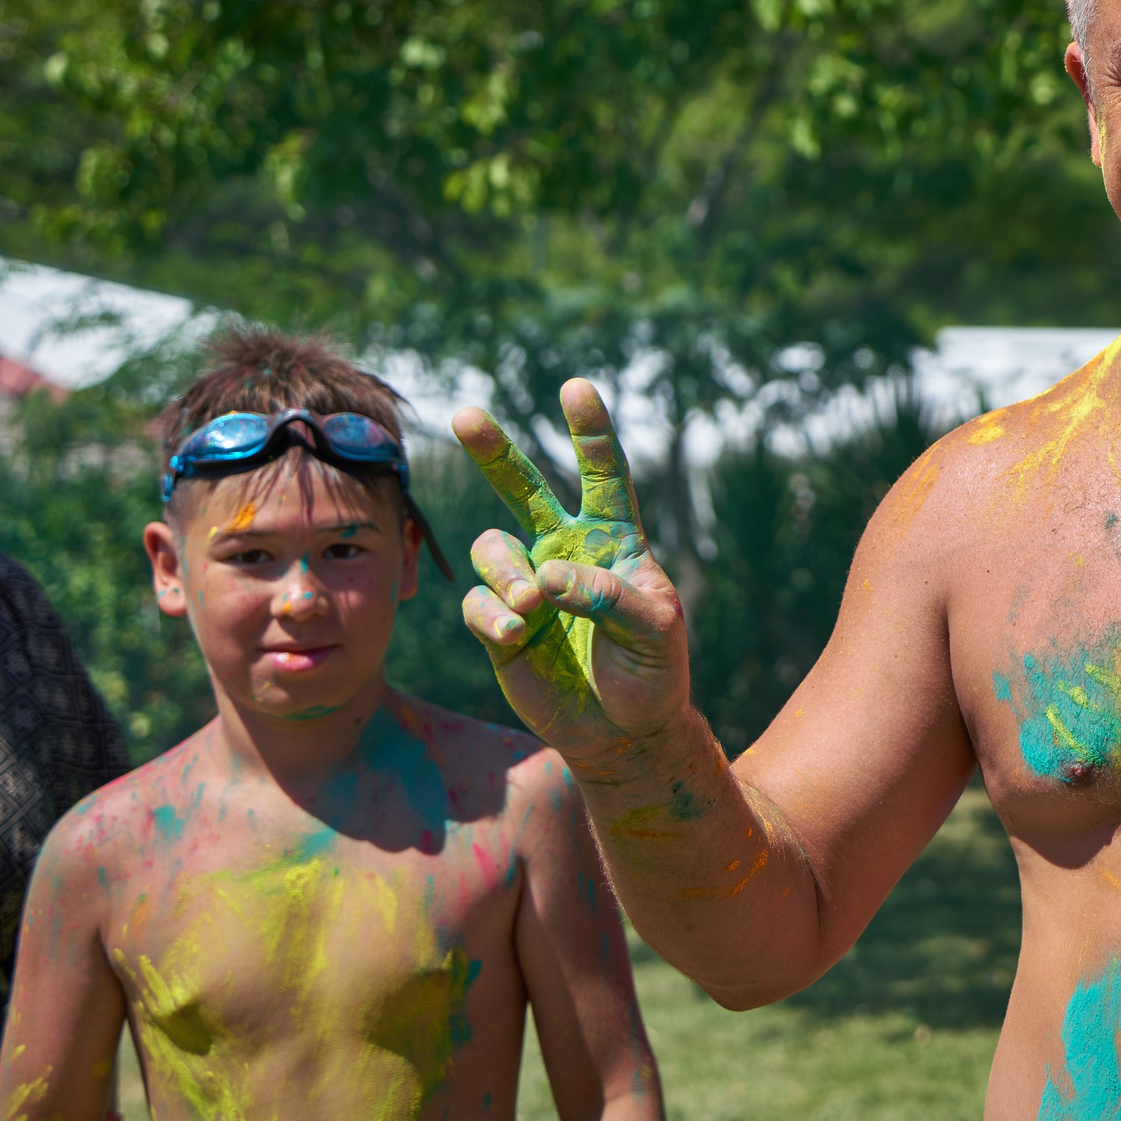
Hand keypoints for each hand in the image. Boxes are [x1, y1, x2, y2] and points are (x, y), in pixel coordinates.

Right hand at [453, 380, 690, 767]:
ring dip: (505, 573)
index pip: (604, 478)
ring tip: (529, 606)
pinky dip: (494, 615)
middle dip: (496, 452)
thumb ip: (610, 595)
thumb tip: (547, 574)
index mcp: (613, 542)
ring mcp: (528, 587)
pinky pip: (478, 604)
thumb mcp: (655, 631)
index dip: (591, 434)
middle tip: (466, 414)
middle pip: (525, 490)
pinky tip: (519, 634)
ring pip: (493, 550)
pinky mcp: (500, 626)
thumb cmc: (652, 672)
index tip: (576, 388)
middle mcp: (565, 553)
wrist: (624, 733)